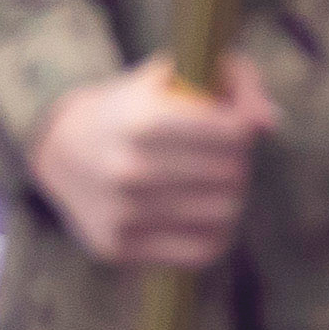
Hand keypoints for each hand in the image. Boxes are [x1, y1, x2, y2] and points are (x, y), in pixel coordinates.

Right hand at [30, 62, 267, 268]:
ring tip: (215, 183)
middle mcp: (130, 170)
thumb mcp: (166, 78)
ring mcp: (124, 214)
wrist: (56, 149)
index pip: (233, 132)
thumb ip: (225, 83)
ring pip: (224, 213)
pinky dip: (217, 233)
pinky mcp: (119, 248)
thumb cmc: (127, 108)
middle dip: (238, 159)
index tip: (241, 121)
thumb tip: (272, 122)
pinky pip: (201, 251)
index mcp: (142, 120)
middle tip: (224, 154)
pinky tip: (206, 215)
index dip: (247, 122)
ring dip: (230, 196)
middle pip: (233, 173)